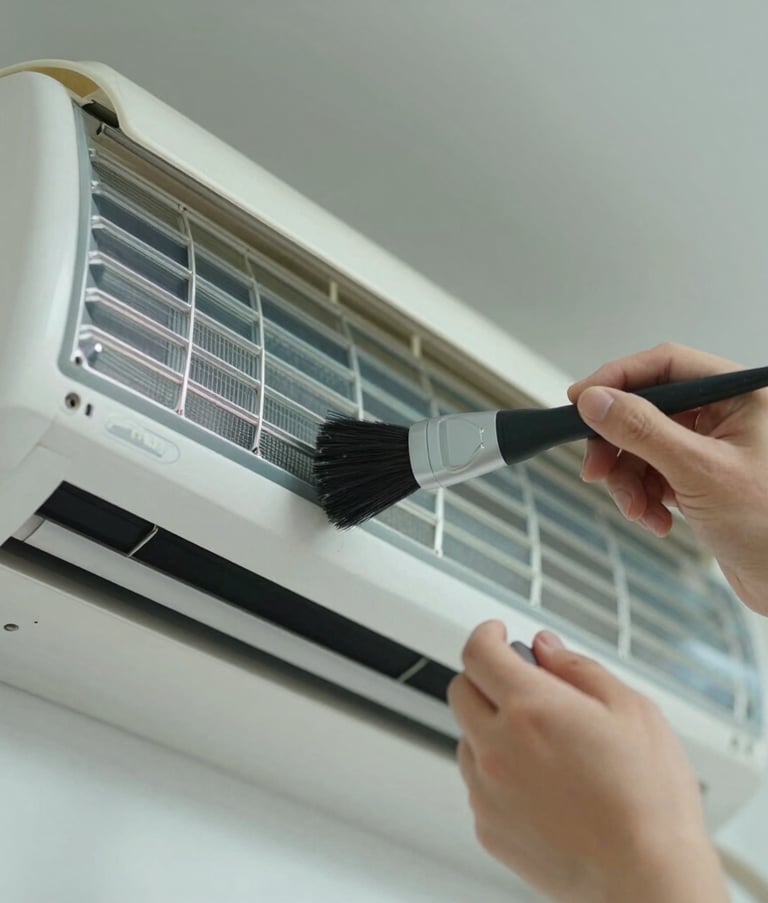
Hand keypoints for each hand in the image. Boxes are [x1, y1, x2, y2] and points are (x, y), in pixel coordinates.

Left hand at [448, 623, 728, 902]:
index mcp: (530, 708)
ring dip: (490, 727)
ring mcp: (487, 791)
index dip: (486, 634)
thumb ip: (578, 668)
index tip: (497, 633)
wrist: (648, 880)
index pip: (477, 652)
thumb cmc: (649, 801)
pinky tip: (541, 785)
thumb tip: (546, 648)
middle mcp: (497, 747)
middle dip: (486, 677)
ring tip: (543, 746)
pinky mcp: (488, 828)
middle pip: (461, 690)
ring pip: (467, 738)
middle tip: (521, 684)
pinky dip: (497, 773)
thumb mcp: (631, 709)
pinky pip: (478, 784)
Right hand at [568, 342, 767, 613]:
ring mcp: (711, 447)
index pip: (665, 365)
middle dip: (618, 445)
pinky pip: (653, 473)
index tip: (581, 401)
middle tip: (596, 469)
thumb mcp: (698, 472)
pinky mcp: (701, 477)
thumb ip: (642, 431)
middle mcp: (726, 415)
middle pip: (646, 408)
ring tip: (638, 509)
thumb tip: (596, 401)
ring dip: (629, 480)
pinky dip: (644, 496)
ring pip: (643, 445)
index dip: (618, 379)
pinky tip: (656, 518)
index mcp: (739, 396)